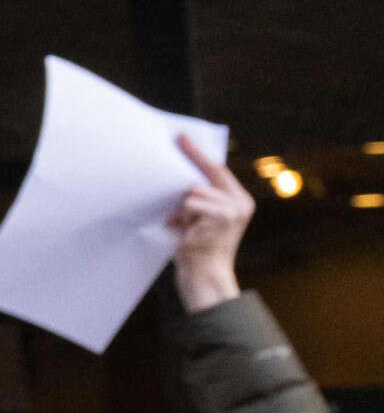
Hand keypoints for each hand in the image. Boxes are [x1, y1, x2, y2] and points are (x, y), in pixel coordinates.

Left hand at [174, 132, 253, 309]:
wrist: (204, 276)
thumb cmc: (193, 248)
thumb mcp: (196, 218)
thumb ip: (196, 198)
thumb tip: (172, 172)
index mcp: (237, 200)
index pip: (216, 169)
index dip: (198, 153)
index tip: (182, 136)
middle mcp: (240, 203)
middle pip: (209, 172)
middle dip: (189, 161)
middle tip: (175, 145)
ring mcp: (234, 209)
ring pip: (194, 191)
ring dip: (180, 208)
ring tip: (179, 225)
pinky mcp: (225, 217)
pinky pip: (192, 203)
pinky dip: (180, 215)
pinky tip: (179, 229)